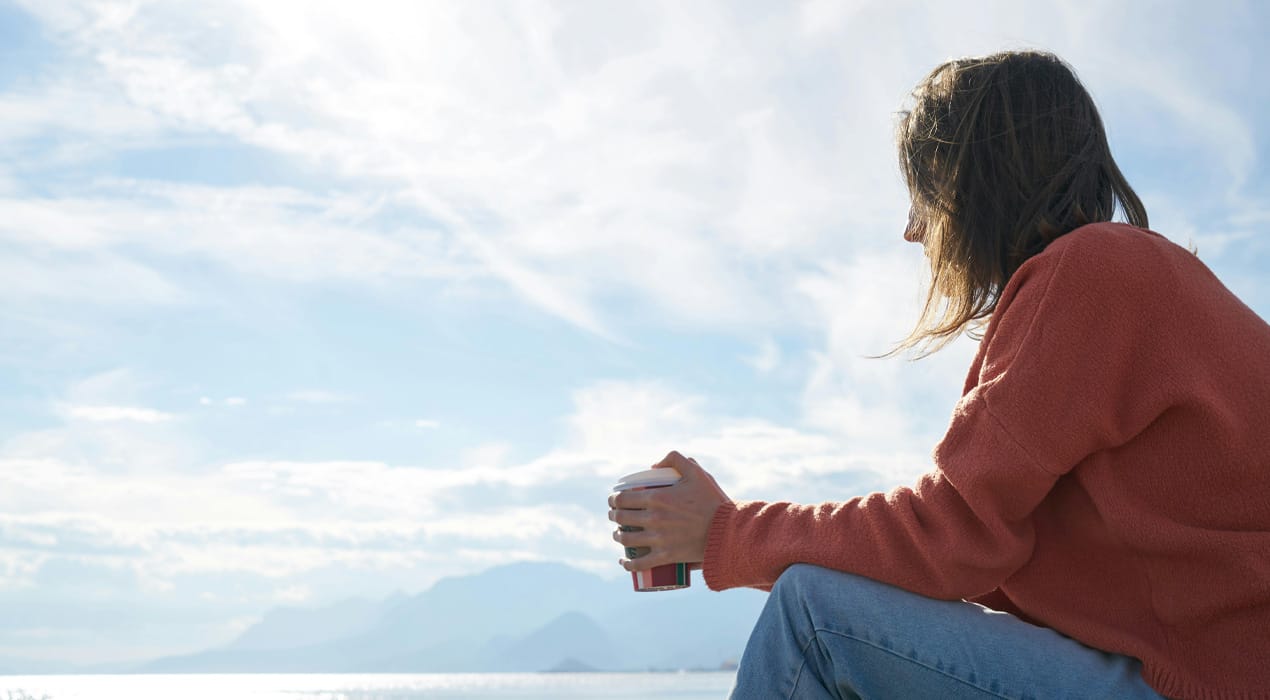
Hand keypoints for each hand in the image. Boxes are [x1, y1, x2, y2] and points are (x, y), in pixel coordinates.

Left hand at [608, 451, 731, 571]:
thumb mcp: (696, 473)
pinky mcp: (666, 557)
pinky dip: (628, 564)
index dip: (613, 499)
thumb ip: (676, 459)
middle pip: (622, 519)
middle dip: (614, 517)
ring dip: (617, 537)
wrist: (728, 531)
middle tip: (615, 516)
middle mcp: (654, 519)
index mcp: (657, 498)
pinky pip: (640, 564)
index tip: (614, 500)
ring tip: (618, 535)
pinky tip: (624, 562)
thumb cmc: (713, 501)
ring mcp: (658, 540)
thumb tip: (654, 465)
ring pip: (627, 540)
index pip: (623, 499)